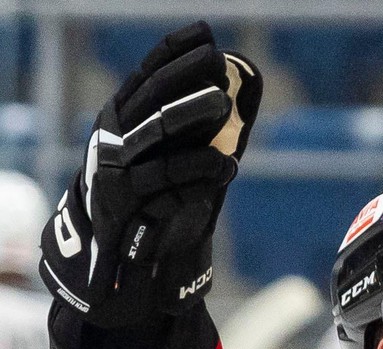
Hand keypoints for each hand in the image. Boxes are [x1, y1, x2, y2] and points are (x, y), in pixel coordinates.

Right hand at [41, 23, 260, 328]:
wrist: (119, 259)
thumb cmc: (155, 199)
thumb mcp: (178, 157)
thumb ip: (206, 126)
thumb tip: (245, 83)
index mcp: (122, 120)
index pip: (147, 79)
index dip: (172, 54)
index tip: (203, 33)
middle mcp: (115, 140)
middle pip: (149, 102)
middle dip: (181, 78)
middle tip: (215, 59)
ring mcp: (119, 173)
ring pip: (154, 138)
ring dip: (188, 118)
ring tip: (223, 103)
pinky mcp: (130, 208)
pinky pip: (165, 186)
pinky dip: (198, 174)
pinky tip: (228, 164)